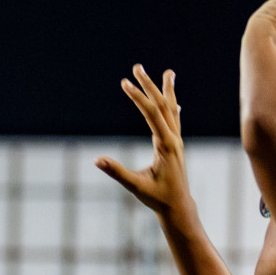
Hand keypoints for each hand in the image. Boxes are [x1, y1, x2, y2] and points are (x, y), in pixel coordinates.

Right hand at [96, 65, 195, 221]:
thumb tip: (97, 160)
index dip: (137, 97)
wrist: (178, 208)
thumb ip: (117, 172)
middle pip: (162, 105)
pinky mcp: (176, 146)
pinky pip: (174, 120)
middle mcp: (174, 139)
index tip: (125, 83)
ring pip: (172, 110)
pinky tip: (174, 100)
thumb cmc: (157, 198)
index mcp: (166, 145)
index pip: (151, 114)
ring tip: (169, 72)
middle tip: (137, 67)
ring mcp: (177, 141)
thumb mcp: (135, 186)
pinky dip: (172, 107)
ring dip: (167, 90)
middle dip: (149, 85)